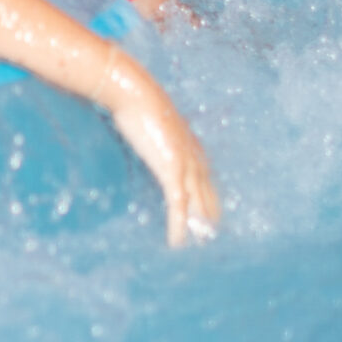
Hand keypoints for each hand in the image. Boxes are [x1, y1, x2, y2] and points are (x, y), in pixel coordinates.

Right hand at [102, 61, 221, 245]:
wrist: (133, 92)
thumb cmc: (136, 103)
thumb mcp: (149, 122)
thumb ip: (153, 134)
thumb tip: (143, 135)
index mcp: (192, 147)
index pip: (207, 182)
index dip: (209, 202)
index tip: (208, 219)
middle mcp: (195, 158)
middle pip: (208, 198)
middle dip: (209, 220)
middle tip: (209, 242)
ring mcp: (186, 165)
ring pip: (198, 206)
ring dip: (197, 229)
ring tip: (198, 249)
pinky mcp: (172, 171)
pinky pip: (178, 207)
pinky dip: (179, 227)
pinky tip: (177, 243)